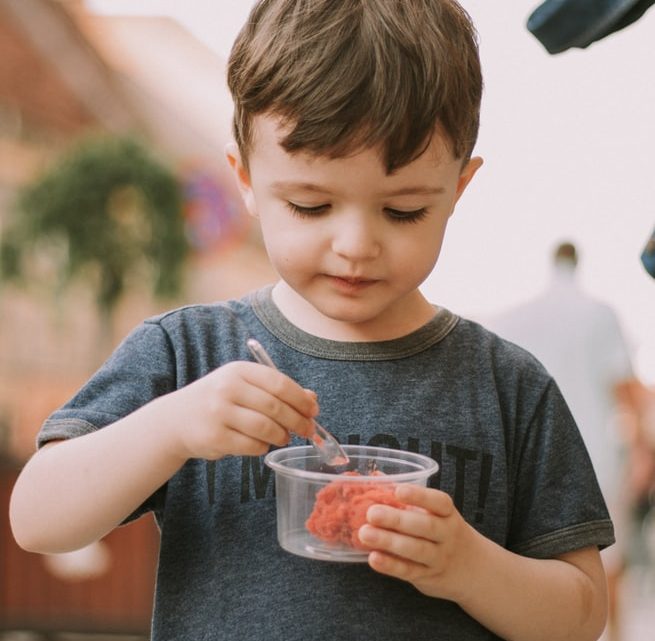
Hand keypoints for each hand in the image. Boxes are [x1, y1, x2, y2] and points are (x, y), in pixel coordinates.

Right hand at [161, 361, 318, 460]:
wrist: (176, 419)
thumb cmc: (218, 401)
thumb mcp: (244, 386)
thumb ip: (276, 390)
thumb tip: (312, 399)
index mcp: (239, 371)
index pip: (279, 383)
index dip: (301, 399)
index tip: (313, 410)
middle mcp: (227, 388)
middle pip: (275, 406)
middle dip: (297, 420)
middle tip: (307, 429)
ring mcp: (219, 413)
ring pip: (265, 428)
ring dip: (281, 435)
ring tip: (283, 436)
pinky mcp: (215, 437)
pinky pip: (252, 445)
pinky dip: (263, 447)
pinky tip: (262, 443)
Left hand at [358, 484, 480, 600]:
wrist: (474, 570)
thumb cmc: (444, 531)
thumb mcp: (436, 514)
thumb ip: (408, 498)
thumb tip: (376, 477)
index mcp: (448, 514)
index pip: (439, 503)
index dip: (420, 496)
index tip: (398, 490)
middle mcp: (447, 535)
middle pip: (425, 526)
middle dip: (396, 519)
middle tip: (371, 513)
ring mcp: (439, 558)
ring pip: (416, 549)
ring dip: (389, 541)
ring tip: (365, 534)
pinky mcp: (428, 577)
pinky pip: (409, 571)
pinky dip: (391, 565)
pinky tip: (374, 558)